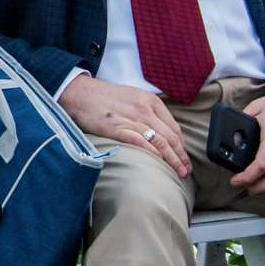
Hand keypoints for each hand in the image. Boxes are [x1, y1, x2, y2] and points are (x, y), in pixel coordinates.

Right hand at [58, 74, 189, 178]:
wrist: (79, 93)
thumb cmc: (104, 97)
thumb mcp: (133, 97)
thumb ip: (148, 111)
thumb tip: (160, 132)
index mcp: (151, 101)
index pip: (174, 128)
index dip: (182, 147)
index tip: (184, 159)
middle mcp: (145, 109)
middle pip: (170, 137)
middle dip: (181, 156)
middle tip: (185, 171)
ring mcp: (132, 118)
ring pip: (160, 142)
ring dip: (172, 159)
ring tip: (178, 172)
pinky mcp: (117, 128)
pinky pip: (141, 142)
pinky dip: (153, 153)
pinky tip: (159, 163)